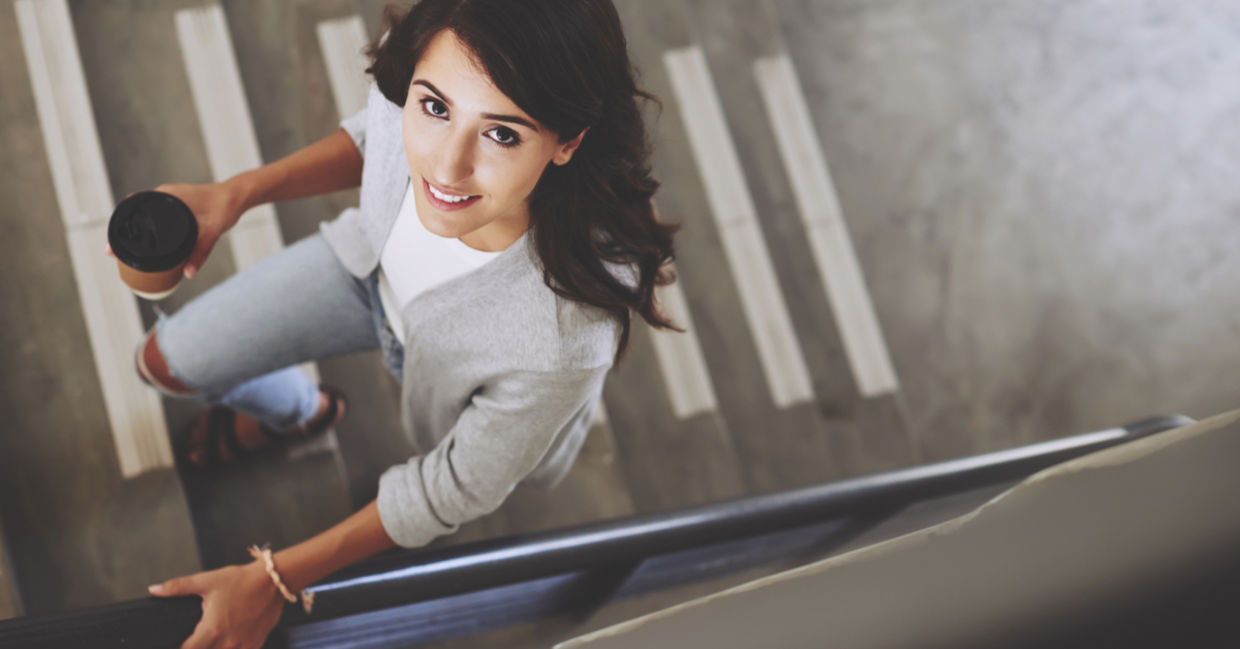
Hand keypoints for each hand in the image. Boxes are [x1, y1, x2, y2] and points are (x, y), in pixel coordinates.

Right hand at [105, 182, 247, 279]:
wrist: (237, 196)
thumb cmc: (224, 207)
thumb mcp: (211, 231)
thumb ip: (200, 253)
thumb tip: (188, 274)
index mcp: (165, 197)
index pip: (132, 211)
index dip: (118, 229)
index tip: (110, 247)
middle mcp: (163, 196)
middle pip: (134, 216)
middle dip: (122, 234)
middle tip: (113, 254)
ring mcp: (168, 200)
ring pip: (143, 216)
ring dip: (134, 231)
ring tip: (124, 252)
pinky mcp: (175, 205)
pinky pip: (154, 217)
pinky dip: (148, 228)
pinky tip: (145, 243)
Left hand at [148, 561, 285, 648]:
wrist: (274, 581)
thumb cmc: (241, 580)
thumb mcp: (207, 581)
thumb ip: (178, 587)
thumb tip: (153, 589)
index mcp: (212, 629)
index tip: (178, 645)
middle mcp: (227, 642)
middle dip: (199, 648)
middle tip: (198, 640)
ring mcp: (243, 646)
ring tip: (213, 639)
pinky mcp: (255, 645)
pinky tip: (228, 642)